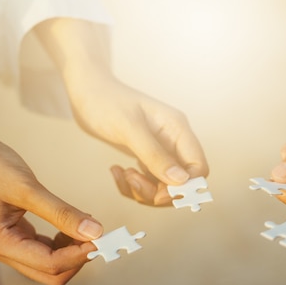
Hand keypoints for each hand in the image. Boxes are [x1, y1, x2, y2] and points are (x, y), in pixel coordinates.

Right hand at [0, 83, 102, 284]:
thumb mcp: (28, 188)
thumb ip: (62, 212)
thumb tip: (95, 232)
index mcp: (1, 244)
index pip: (50, 265)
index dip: (80, 255)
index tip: (102, 238)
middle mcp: (4, 250)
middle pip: (51, 273)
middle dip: (77, 258)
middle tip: (99, 235)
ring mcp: (9, 243)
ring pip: (50, 263)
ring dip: (72, 250)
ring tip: (88, 226)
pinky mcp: (16, 233)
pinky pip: (45, 248)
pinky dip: (64, 241)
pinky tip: (75, 222)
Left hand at [35, 19, 208, 206]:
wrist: (86, 91)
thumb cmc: (106, 101)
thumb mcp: (129, 128)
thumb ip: (154, 155)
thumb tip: (180, 180)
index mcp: (178, 130)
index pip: (198, 167)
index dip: (184, 187)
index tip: (159, 193)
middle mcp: (173, 142)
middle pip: (181, 183)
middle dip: (158, 191)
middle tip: (132, 181)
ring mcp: (160, 150)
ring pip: (163, 187)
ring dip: (143, 190)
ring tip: (123, 175)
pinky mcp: (145, 157)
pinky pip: (147, 183)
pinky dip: (132, 185)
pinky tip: (117, 171)